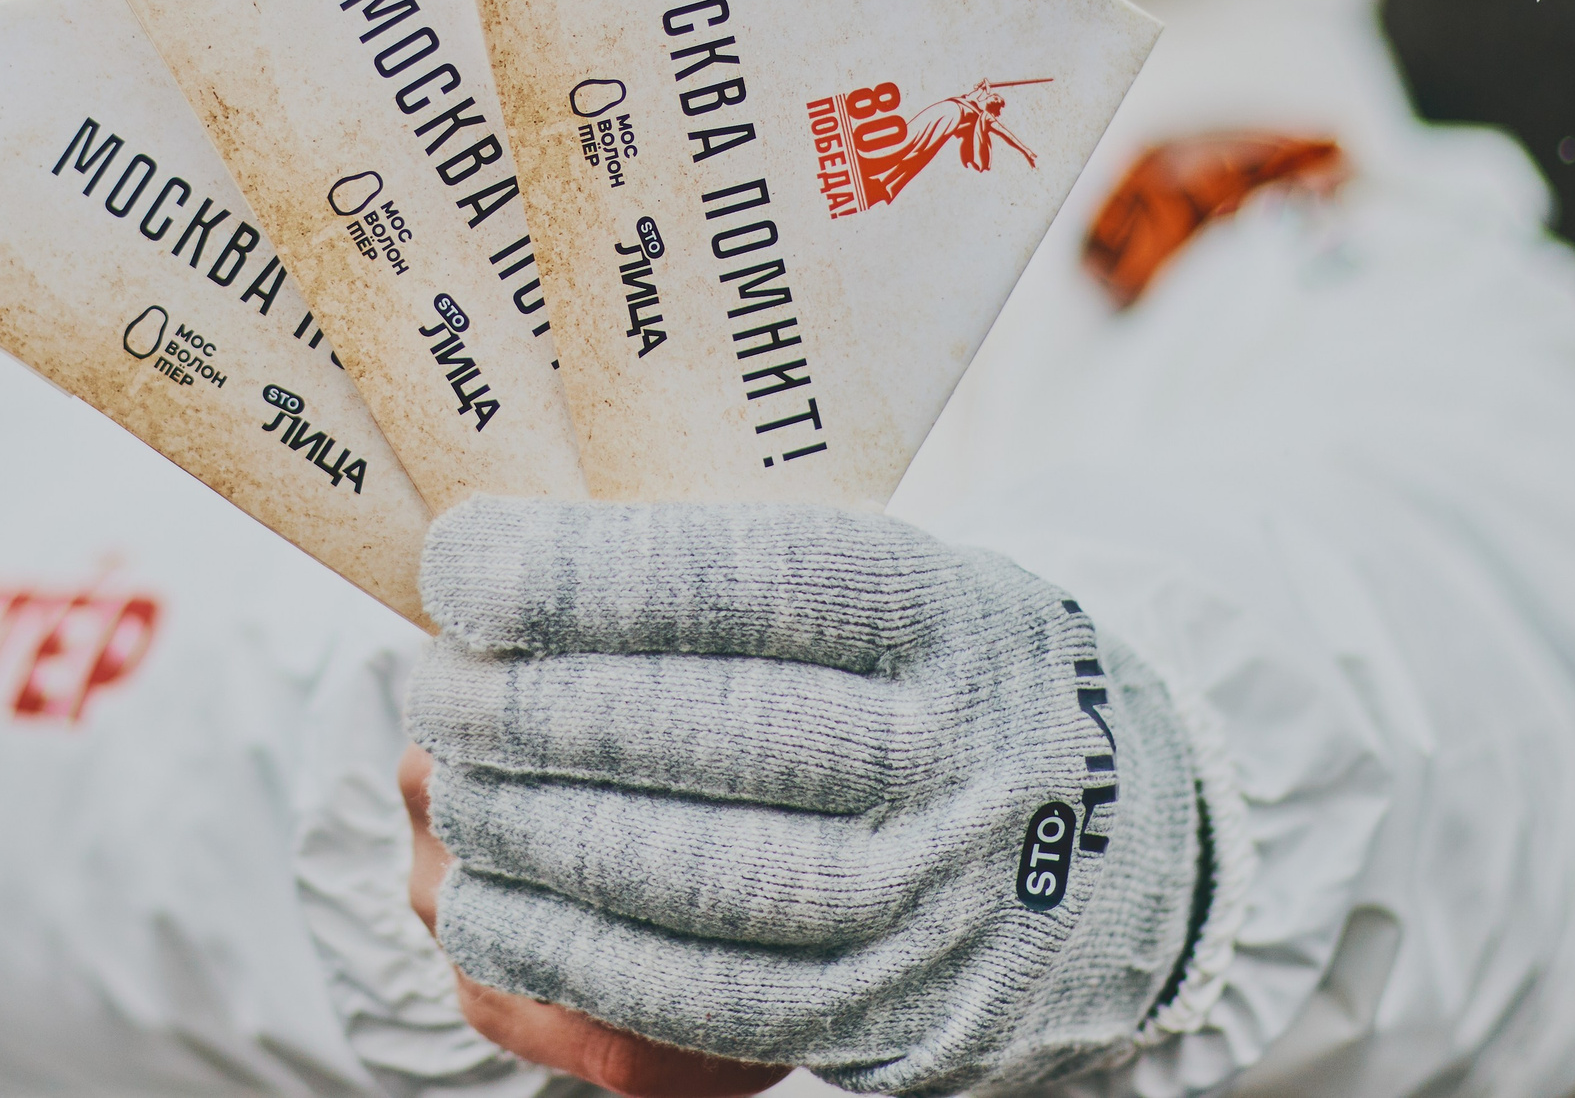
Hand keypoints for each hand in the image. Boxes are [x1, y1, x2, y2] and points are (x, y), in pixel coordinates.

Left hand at [405, 497, 1201, 1093]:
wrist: (1136, 833)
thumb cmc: (938, 674)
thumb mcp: (893, 578)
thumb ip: (734, 569)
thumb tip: (508, 561)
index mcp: (940, 608)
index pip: (746, 581)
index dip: (585, 578)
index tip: (462, 568)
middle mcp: (947, 749)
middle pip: (703, 729)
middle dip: (531, 709)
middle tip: (438, 686)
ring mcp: (932, 895)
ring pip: (690, 877)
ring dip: (534, 836)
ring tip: (456, 789)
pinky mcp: (900, 1013)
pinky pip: (708, 999)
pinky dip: (574, 954)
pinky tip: (493, 905)